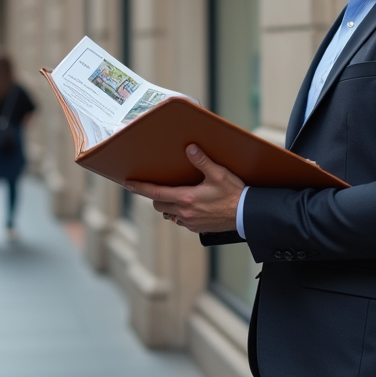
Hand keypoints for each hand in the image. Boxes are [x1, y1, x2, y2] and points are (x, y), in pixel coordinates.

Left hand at [126, 145, 242, 233]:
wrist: (246, 215)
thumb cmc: (234, 194)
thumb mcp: (219, 174)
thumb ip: (202, 161)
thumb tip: (190, 148)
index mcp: (187, 198)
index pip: (156, 193)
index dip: (140, 188)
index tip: (129, 184)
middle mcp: (185, 212)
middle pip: (159, 204)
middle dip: (157, 196)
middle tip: (162, 186)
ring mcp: (190, 222)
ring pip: (169, 214)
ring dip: (168, 205)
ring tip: (177, 195)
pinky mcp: (197, 228)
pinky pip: (181, 221)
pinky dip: (180, 213)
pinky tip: (191, 206)